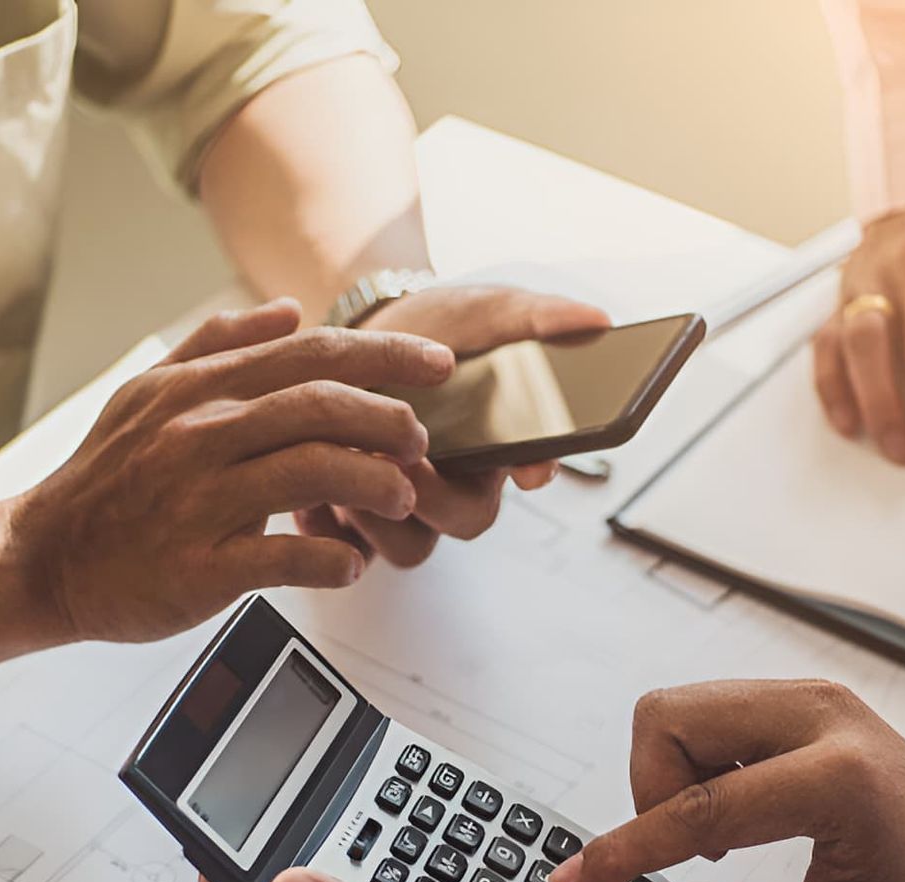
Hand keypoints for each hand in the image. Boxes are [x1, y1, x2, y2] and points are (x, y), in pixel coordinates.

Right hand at [9, 298, 449, 642]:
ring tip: (401, 499)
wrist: (42, 559)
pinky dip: (332, 560)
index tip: (440, 364)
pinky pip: (284, 558)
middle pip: (321, 405)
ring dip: (374, 483)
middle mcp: (201, 435)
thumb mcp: (146, 393)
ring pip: (311, 472)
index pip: (310, 353)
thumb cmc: (104, 480)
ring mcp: (200, 501)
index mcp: (198, 390)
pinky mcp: (199, 568)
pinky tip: (353, 565)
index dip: (386, 354)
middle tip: (421, 443)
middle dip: (390, 418)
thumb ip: (216, 345)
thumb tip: (287, 310)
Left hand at [293, 285, 611, 566]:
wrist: (362, 331)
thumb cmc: (437, 328)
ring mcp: (403, 510)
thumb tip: (596, 319)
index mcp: (499, 452)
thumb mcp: (489, 311)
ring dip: (372, 505)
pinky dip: (323, 518)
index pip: (525, 477)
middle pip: (461, 525)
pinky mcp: (352, 520)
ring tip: (346, 455)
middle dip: (428, 493)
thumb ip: (537, 319)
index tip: (508, 456)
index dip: (522, 471)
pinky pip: (341, 547)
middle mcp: (455, 491)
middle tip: (401, 452)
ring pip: (403, 546)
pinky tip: (309, 477)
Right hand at [552, 680, 904, 881]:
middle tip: (690, 858)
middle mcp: (821, 715)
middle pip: (670, 719)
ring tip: (720, 841)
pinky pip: (708, 714)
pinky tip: (736, 815)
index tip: (574, 880)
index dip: (626, 850)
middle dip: (650, 793)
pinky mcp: (803, 700)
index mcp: (838, 779)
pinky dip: (695, 764)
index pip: (699, 808)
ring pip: (680, 709)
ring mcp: (811, 698)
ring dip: (669, 777)